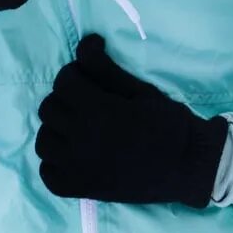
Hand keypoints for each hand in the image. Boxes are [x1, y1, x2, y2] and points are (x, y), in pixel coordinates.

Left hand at [35, 34, 229, 207]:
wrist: (189, 167)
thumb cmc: (169, 125)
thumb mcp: (140, 91)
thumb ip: (106, 69)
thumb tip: (85, 42)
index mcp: (98, 111)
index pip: (63, 82)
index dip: (74, 75)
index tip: (89, 80)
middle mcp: (82, 139)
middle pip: (49, 109)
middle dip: (65, 100)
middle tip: (87, 104)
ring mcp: (78, 168)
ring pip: (43, 141)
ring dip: (57, 131)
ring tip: (78, 131)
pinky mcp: (81, 189)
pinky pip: (48, 174)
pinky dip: (55, 164)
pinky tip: (74, 156)